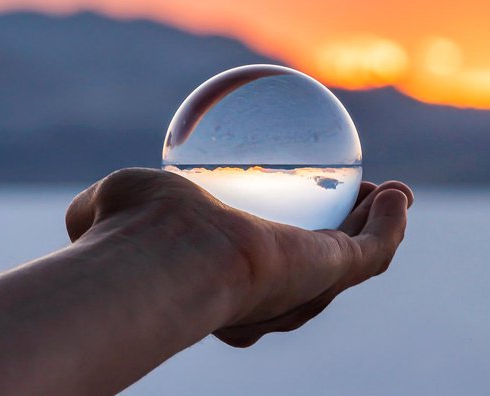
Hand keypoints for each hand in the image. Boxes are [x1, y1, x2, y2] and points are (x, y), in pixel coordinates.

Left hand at [65, 168, 412, 346]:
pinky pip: (373, 249)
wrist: (169, 261)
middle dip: (345, 237)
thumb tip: (91, 210)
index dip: (285, 245)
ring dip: (379, 227)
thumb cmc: (135, 236)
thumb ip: (113, 207)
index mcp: (225, 289)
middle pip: (321, 267)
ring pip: (355, 260)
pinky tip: (399, 193)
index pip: (265, 269)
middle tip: (356, 196)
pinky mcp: (333, 274)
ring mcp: (304, 289)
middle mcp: (270, 297)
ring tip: (392, 193)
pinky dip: (390, 223)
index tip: (294, 204)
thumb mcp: (121, 204)